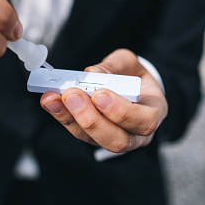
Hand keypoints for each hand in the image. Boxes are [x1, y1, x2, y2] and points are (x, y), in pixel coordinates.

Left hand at [40, 49, 167, 152]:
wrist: (130, 87)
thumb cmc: (134, 76)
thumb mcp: (130, 63)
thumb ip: (114, 66)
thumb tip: (93, 72)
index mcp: (154, 113)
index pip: (144, 122)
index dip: (121, 112)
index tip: (100, 94)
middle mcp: (136, 134)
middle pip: (116, 140)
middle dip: (91, 119)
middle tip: (72, 95)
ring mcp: (113, 139)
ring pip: (92, 140)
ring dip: (70, 118)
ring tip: (53, 97)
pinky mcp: (92, 137)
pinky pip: (77, 131)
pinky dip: (61, 115)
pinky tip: (50, 100)